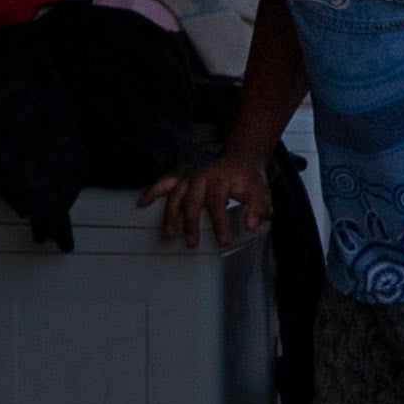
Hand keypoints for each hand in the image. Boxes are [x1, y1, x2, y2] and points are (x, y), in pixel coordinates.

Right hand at [147, 150, 273, 250]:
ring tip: (170, 234)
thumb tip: (250, 225)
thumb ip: (259, 209)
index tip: (222, 240)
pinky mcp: (182, 178)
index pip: (217, 201)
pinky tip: (142, 203)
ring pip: (175, 195)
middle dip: (190, 222)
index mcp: (220, 178)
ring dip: (171, 214)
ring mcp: (189, 176)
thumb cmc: (249, 180)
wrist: (240, 160)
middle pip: (192, 200)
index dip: (219, 222)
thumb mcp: (261, 193)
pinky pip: (164, 183)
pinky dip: (152, 191)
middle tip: (192, 242)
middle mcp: (201, 176)